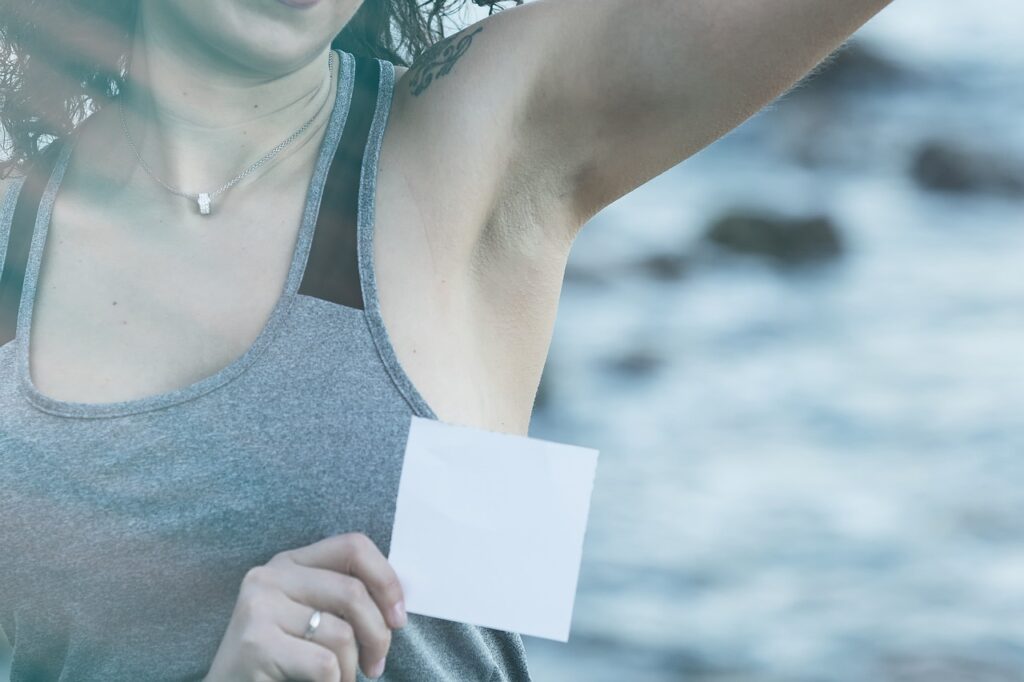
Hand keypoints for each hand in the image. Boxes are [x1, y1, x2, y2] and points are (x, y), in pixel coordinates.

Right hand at [203, 532, 407, 681]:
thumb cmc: (280, 661)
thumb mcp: (310, 618)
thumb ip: (343, 601)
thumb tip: (397, 605)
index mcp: (290, 562)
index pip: (353, 546)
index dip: (387, 581)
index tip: (398, 619)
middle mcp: (270, 576)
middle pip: (352, 592)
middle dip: (378, 635)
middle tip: (376, 666)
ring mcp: (259, 607)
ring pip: (341, 633)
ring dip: (351, 669)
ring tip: (342, 681)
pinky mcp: (255, 643)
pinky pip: (324, 663)